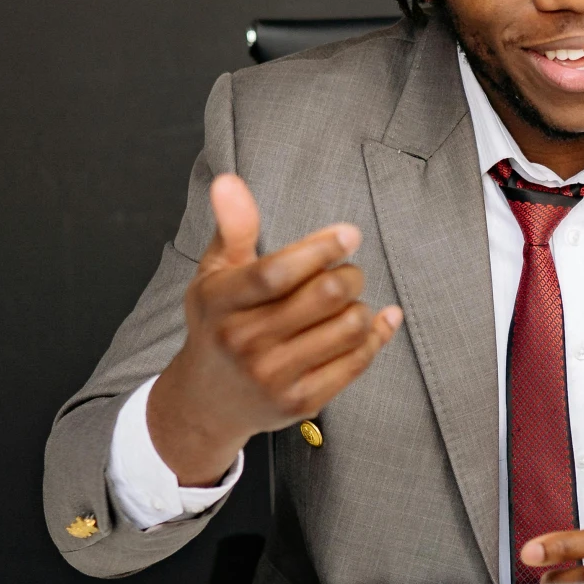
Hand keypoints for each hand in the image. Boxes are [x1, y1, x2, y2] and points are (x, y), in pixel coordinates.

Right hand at [144, 173, 402, 484]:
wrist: (208, 401)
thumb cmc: (218, 325)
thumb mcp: (215, 275)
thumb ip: (232, 227)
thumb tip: (230, 181)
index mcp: (220, 302)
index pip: (276, 272)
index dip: (319, 249)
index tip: (349, 234)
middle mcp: (243, 342)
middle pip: (323, 296)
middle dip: (349, 275)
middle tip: (348, 272)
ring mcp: (273, 376)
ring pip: (348, 327)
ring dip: (362, 307)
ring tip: (347, 303)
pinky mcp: (301, 402)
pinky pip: (357, 362)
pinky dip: (374, 336)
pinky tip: (373, 323)